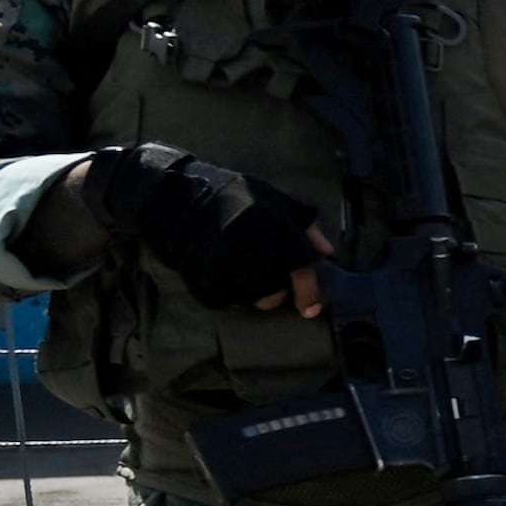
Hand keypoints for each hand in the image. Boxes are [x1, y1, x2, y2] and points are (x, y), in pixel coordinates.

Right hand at [85, 142, 328, 315]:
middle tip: (265, 275)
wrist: (177, 195)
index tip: (311, 310)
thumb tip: (327, 253)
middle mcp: (250, 247)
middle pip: (272, 293)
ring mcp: (222, 263)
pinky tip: (222, 271)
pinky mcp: (199, 274)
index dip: (309, 292)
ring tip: (242, 269)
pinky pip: (223, 298)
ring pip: (249, 299)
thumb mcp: (275, 200)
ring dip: (251, 292)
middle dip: (275, 291)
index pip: (298, 268)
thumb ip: (305, 227)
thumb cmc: (234, 196)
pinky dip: (228, 292)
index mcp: (273, 226)